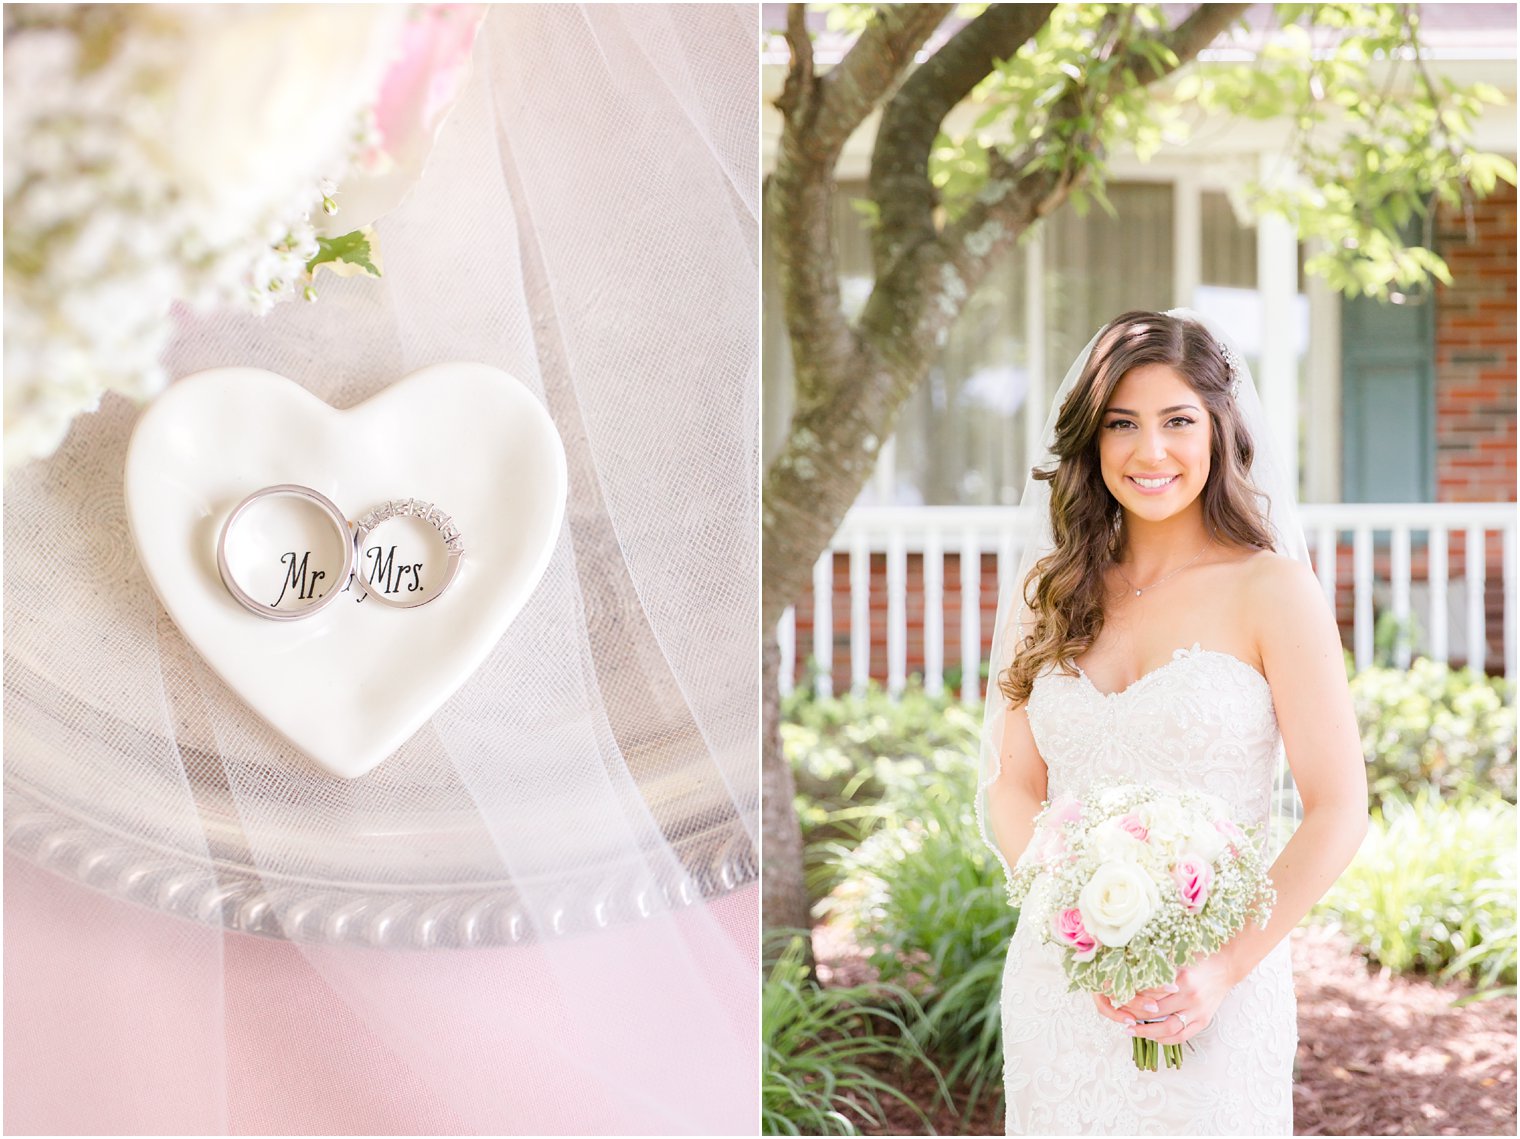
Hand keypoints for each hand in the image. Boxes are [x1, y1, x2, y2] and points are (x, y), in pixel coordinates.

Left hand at [1091, 952, 1238, 1046]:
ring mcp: (1198, 1011)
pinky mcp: (1204, 1021)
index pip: (1150, 994)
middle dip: (1135, 1016)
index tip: (1117, 999)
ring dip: (1147, 1033)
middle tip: (1119, 1017)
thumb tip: (1130, 974)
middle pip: (1155, 1012)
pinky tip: (1152, 1038)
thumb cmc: (1197, 959)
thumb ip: (1157, 968)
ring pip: (1169, 1028)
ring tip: (1131, 1031)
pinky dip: (1166, 1040)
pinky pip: (1183, 1036)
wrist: (1225, 967)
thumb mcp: (1176, 958)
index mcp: (1181, 979)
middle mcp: (1190, 996)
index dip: (1132, 998)